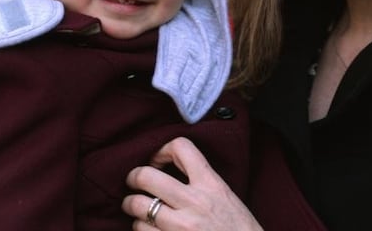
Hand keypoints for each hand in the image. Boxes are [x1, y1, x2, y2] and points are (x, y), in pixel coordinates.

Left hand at [123, 137, 262, 230]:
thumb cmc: (238, 230)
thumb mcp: (226, 197)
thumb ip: (202, 182)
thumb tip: (170, 172)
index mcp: (211, 184)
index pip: (182, 147)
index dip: (161, 149)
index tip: (157, 161)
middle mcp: (195, 202)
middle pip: (147, 176)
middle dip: (133, 178)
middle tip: (133, 183)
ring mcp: (180, 227)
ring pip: (138, 208)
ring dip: (135, 211)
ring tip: (140, 212)